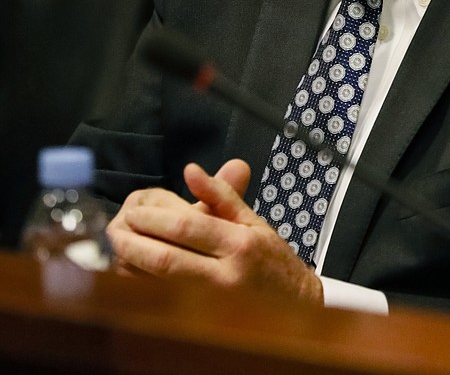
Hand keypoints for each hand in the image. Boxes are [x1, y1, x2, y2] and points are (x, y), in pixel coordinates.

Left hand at [107, 160, 323, 305]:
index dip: (154, 217)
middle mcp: (223, 274)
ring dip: (128, 262)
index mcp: (240, 244)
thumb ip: (221, 195)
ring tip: (116, 244)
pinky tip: (128, 268)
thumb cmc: (272, 260)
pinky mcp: (198, 318)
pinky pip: (158, 298)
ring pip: (155, 282)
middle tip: (115, 226)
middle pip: (165, 257)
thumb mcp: (254, 221)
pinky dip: (138, 282)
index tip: (134, 209)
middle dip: (131, 240)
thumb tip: (191, 171)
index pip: (187, 227)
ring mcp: (209, 302)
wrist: (294, 304)